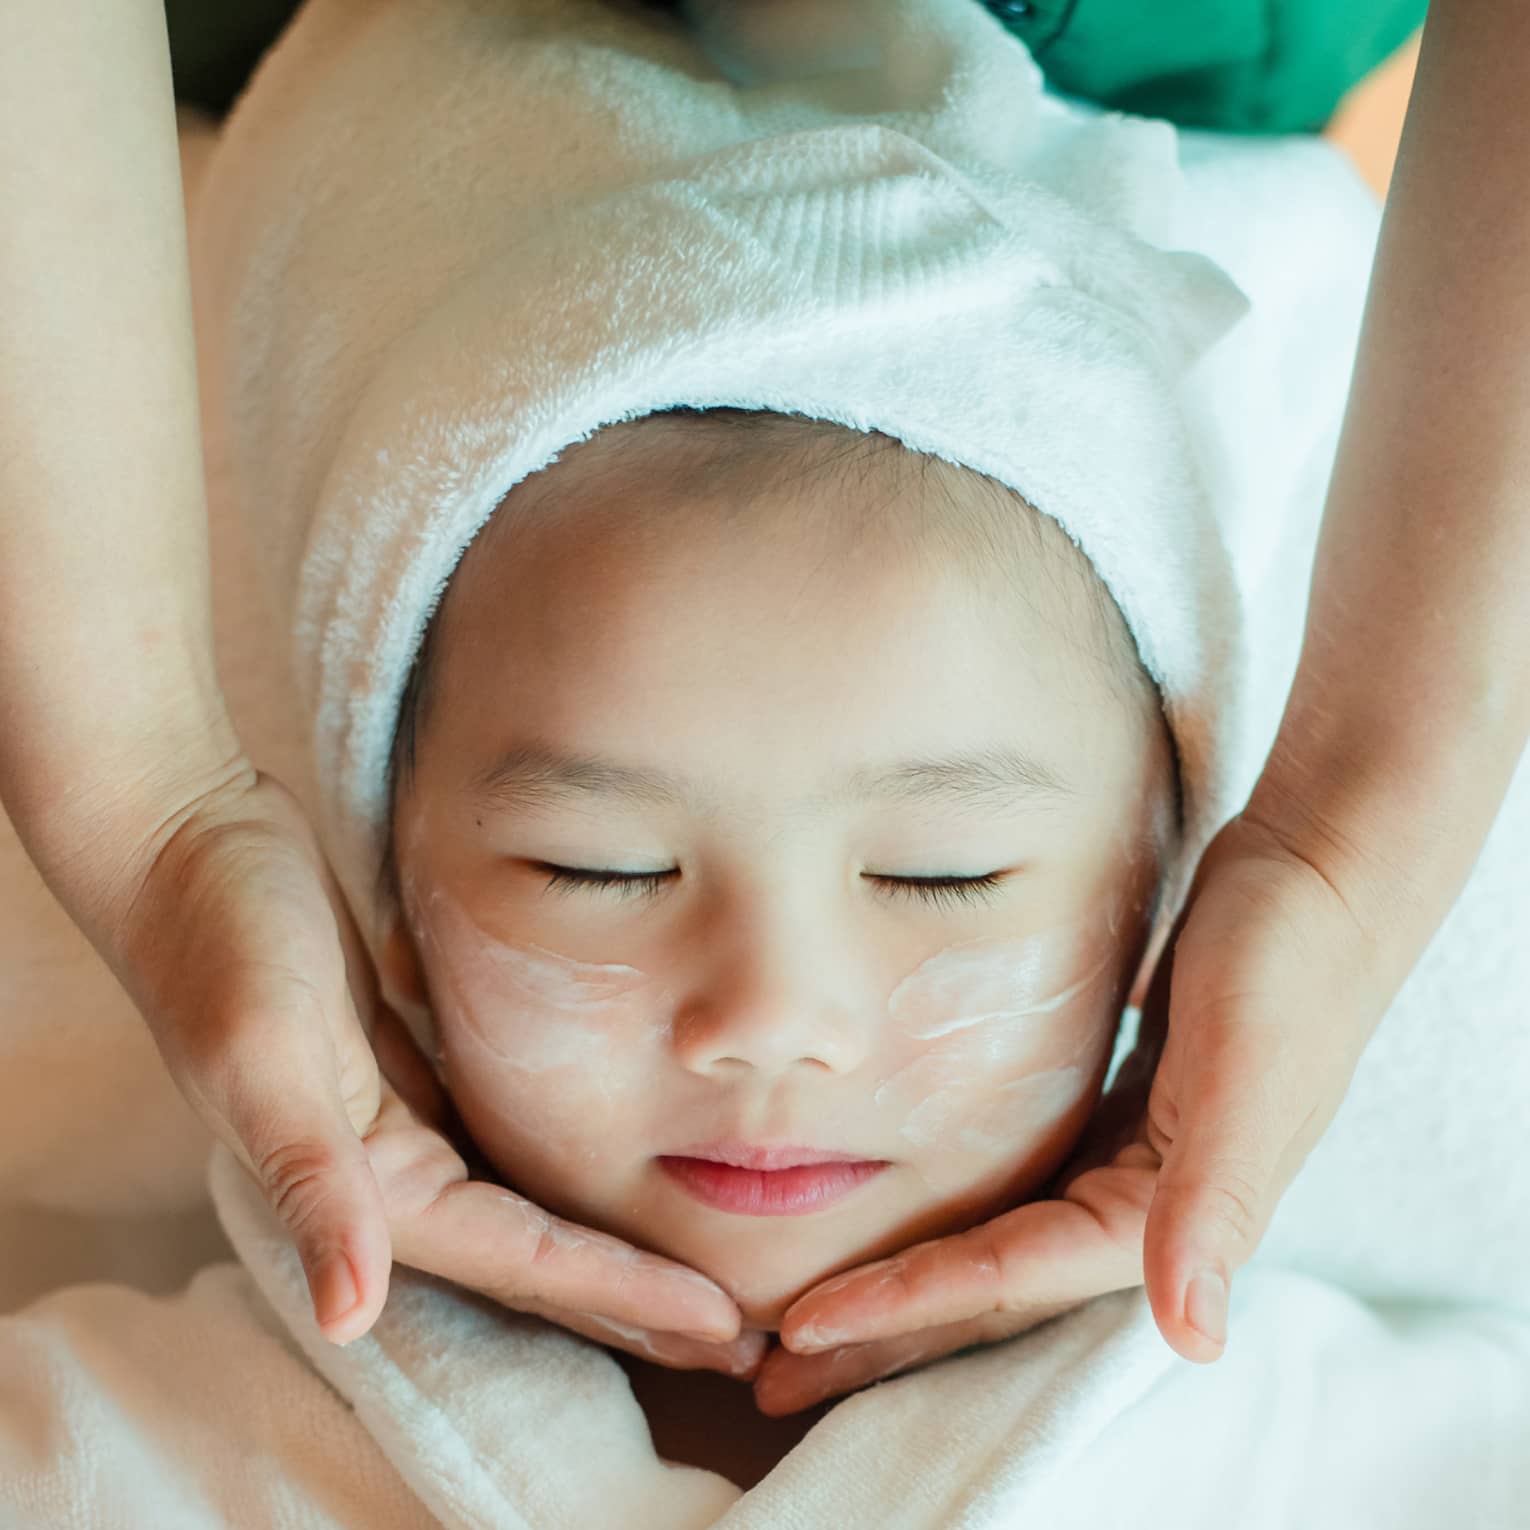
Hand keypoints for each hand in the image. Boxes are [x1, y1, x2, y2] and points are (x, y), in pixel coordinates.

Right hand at [92, 759, 749, 1358]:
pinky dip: (570, 1161)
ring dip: (609, 1240)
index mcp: (373, 1183)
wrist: (184, 843)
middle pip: (540, 1255)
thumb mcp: (263, 1057)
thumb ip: (312, 1183)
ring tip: (698, 1265)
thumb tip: (349, 1314)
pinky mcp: (413, 1065)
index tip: (720, 1320)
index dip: (623, 1293)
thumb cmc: (220, 942)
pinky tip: (623, 1161)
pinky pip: (510, 1133)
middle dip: (635, 1296)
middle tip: (740, 1328)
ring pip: (531, 1199)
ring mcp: (406, 1118)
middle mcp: (394, 1170)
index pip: (525, 1260)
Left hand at [754, 808, 1386, 1413]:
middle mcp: (1141, 1207)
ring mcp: (1126, 1162)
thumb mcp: (1252, 1074)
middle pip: (988, 1288)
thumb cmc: (1290, 964)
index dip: (904, 1306)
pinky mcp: (1113, 1113)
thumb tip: (1193, 1337)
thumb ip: (1218, 1201)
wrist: (1325, 875)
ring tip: (816, 1314)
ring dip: (909, 1281)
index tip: (803, 1324)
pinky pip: (1014, 1184)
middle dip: (886, 1334)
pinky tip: (900, 1210)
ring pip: (992, 1241)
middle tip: (773, 1368)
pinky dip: (952, 1210)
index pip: (1006, 1277)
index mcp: (1162, 1217)